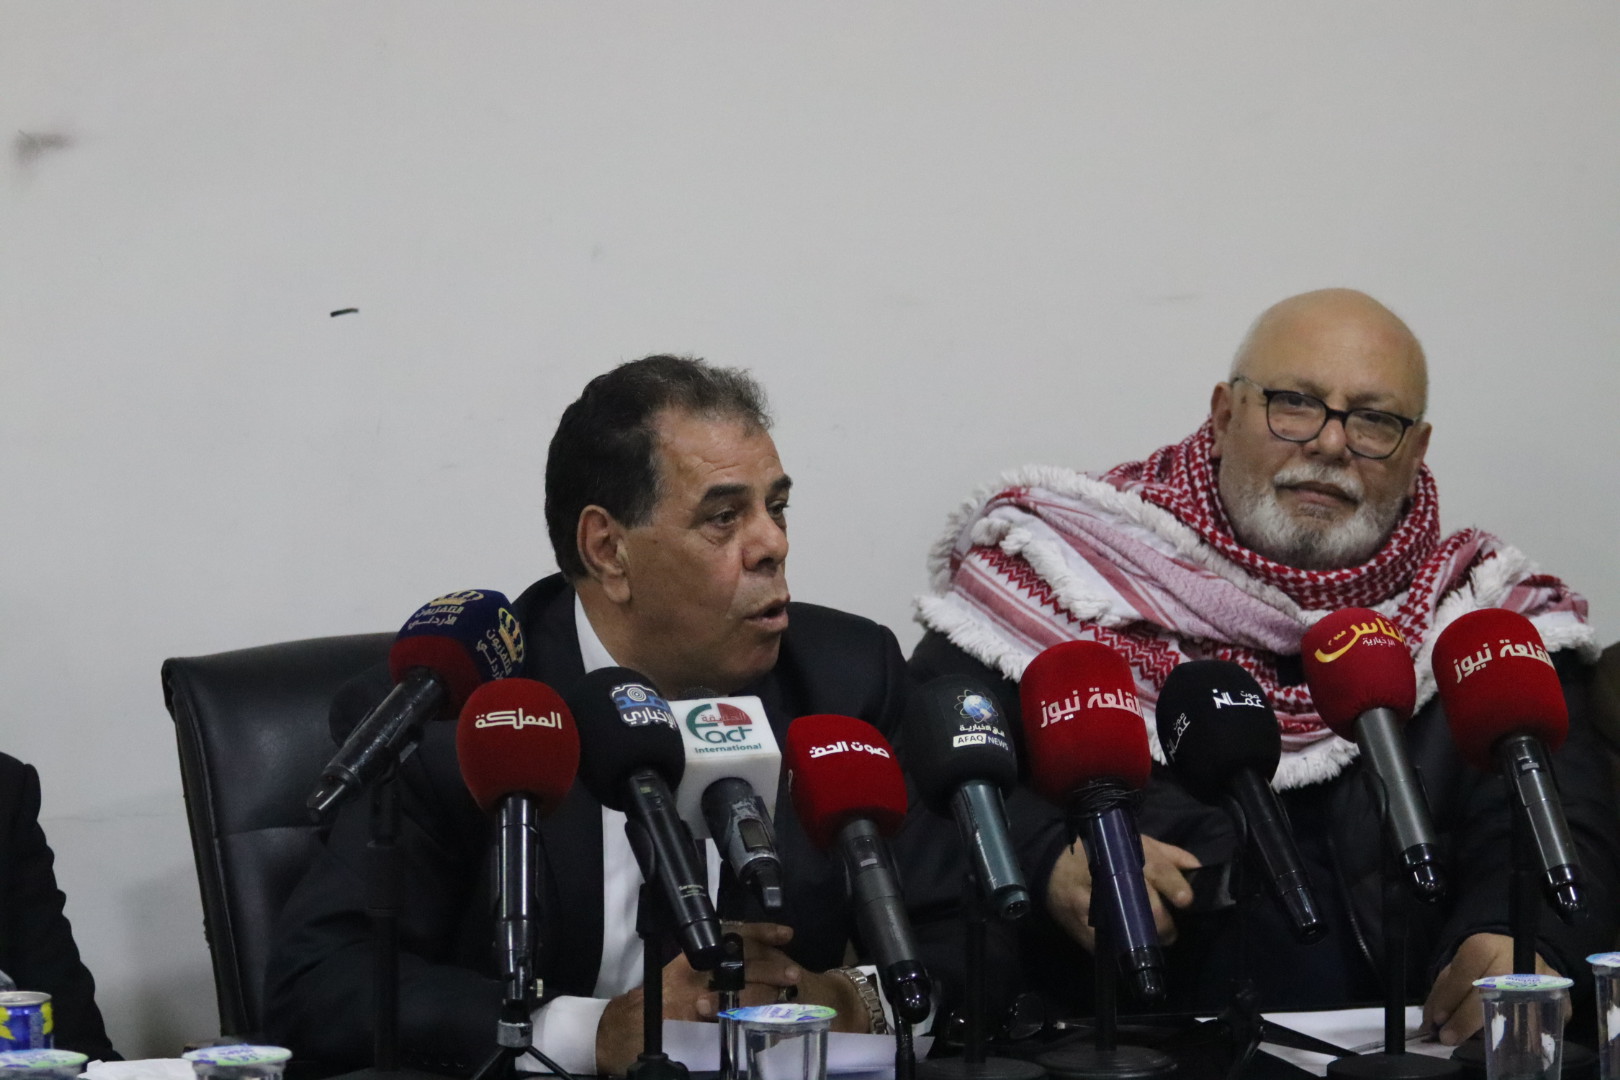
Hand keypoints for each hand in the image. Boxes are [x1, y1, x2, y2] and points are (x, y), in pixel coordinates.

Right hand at [595, 923, 804, 1074]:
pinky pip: (720, 1023)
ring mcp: (690, 1001)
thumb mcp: (680, 975)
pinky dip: (738, 1022)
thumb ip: (710, 968)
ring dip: (762, 997)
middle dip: (770, 969)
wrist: (620, 1029)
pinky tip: (754, 1023)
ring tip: (784, 1001)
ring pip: (734, 993)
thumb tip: (751, 965)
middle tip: (793, 974)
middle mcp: (693, 974)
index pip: (730, 937)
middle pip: (738, 965)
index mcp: (693, 957)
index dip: (760, 933)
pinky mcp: (687, 1026)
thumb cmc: (655, 1000)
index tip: (786, 934)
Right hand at [1045, 836, 1200, 950]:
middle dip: (1163, 922)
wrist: (1053, 860)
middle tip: (1171, 933)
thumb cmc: (1099, 849)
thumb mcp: (1132, 842)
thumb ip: (1166, 854)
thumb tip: (1196, 867)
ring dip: (1145, 939)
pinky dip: (1119, 948)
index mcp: (1124, 852)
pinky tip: (1128, 947)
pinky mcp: (1077, 923)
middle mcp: (1108, 875)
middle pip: (1143, 903)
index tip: (1185, 901)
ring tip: (1152, 941)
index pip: (1155, 868)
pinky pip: (1103, 944)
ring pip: (1125, 927)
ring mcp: (1090, 901)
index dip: (1173, 884)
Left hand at [1423, 933, 1565, 1045]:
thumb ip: (1443, 993)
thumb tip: (1430, 1024)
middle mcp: (1515, 961)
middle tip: (1449, 1038)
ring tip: (1478, 1043)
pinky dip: (1530, 1034)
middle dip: (1465, 1020)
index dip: (1449, 999)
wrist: (1518, 950)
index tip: (1437, 1020)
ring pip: (1518, 1011)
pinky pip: (1545, 1020)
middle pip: (1489, 994)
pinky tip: (1514, 1041)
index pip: (1464, 974)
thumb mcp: (1458, 967)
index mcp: (1484, 948)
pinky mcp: (1561, 996)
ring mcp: (1542, 979)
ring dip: (1495, 1032)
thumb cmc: (1482, 963)